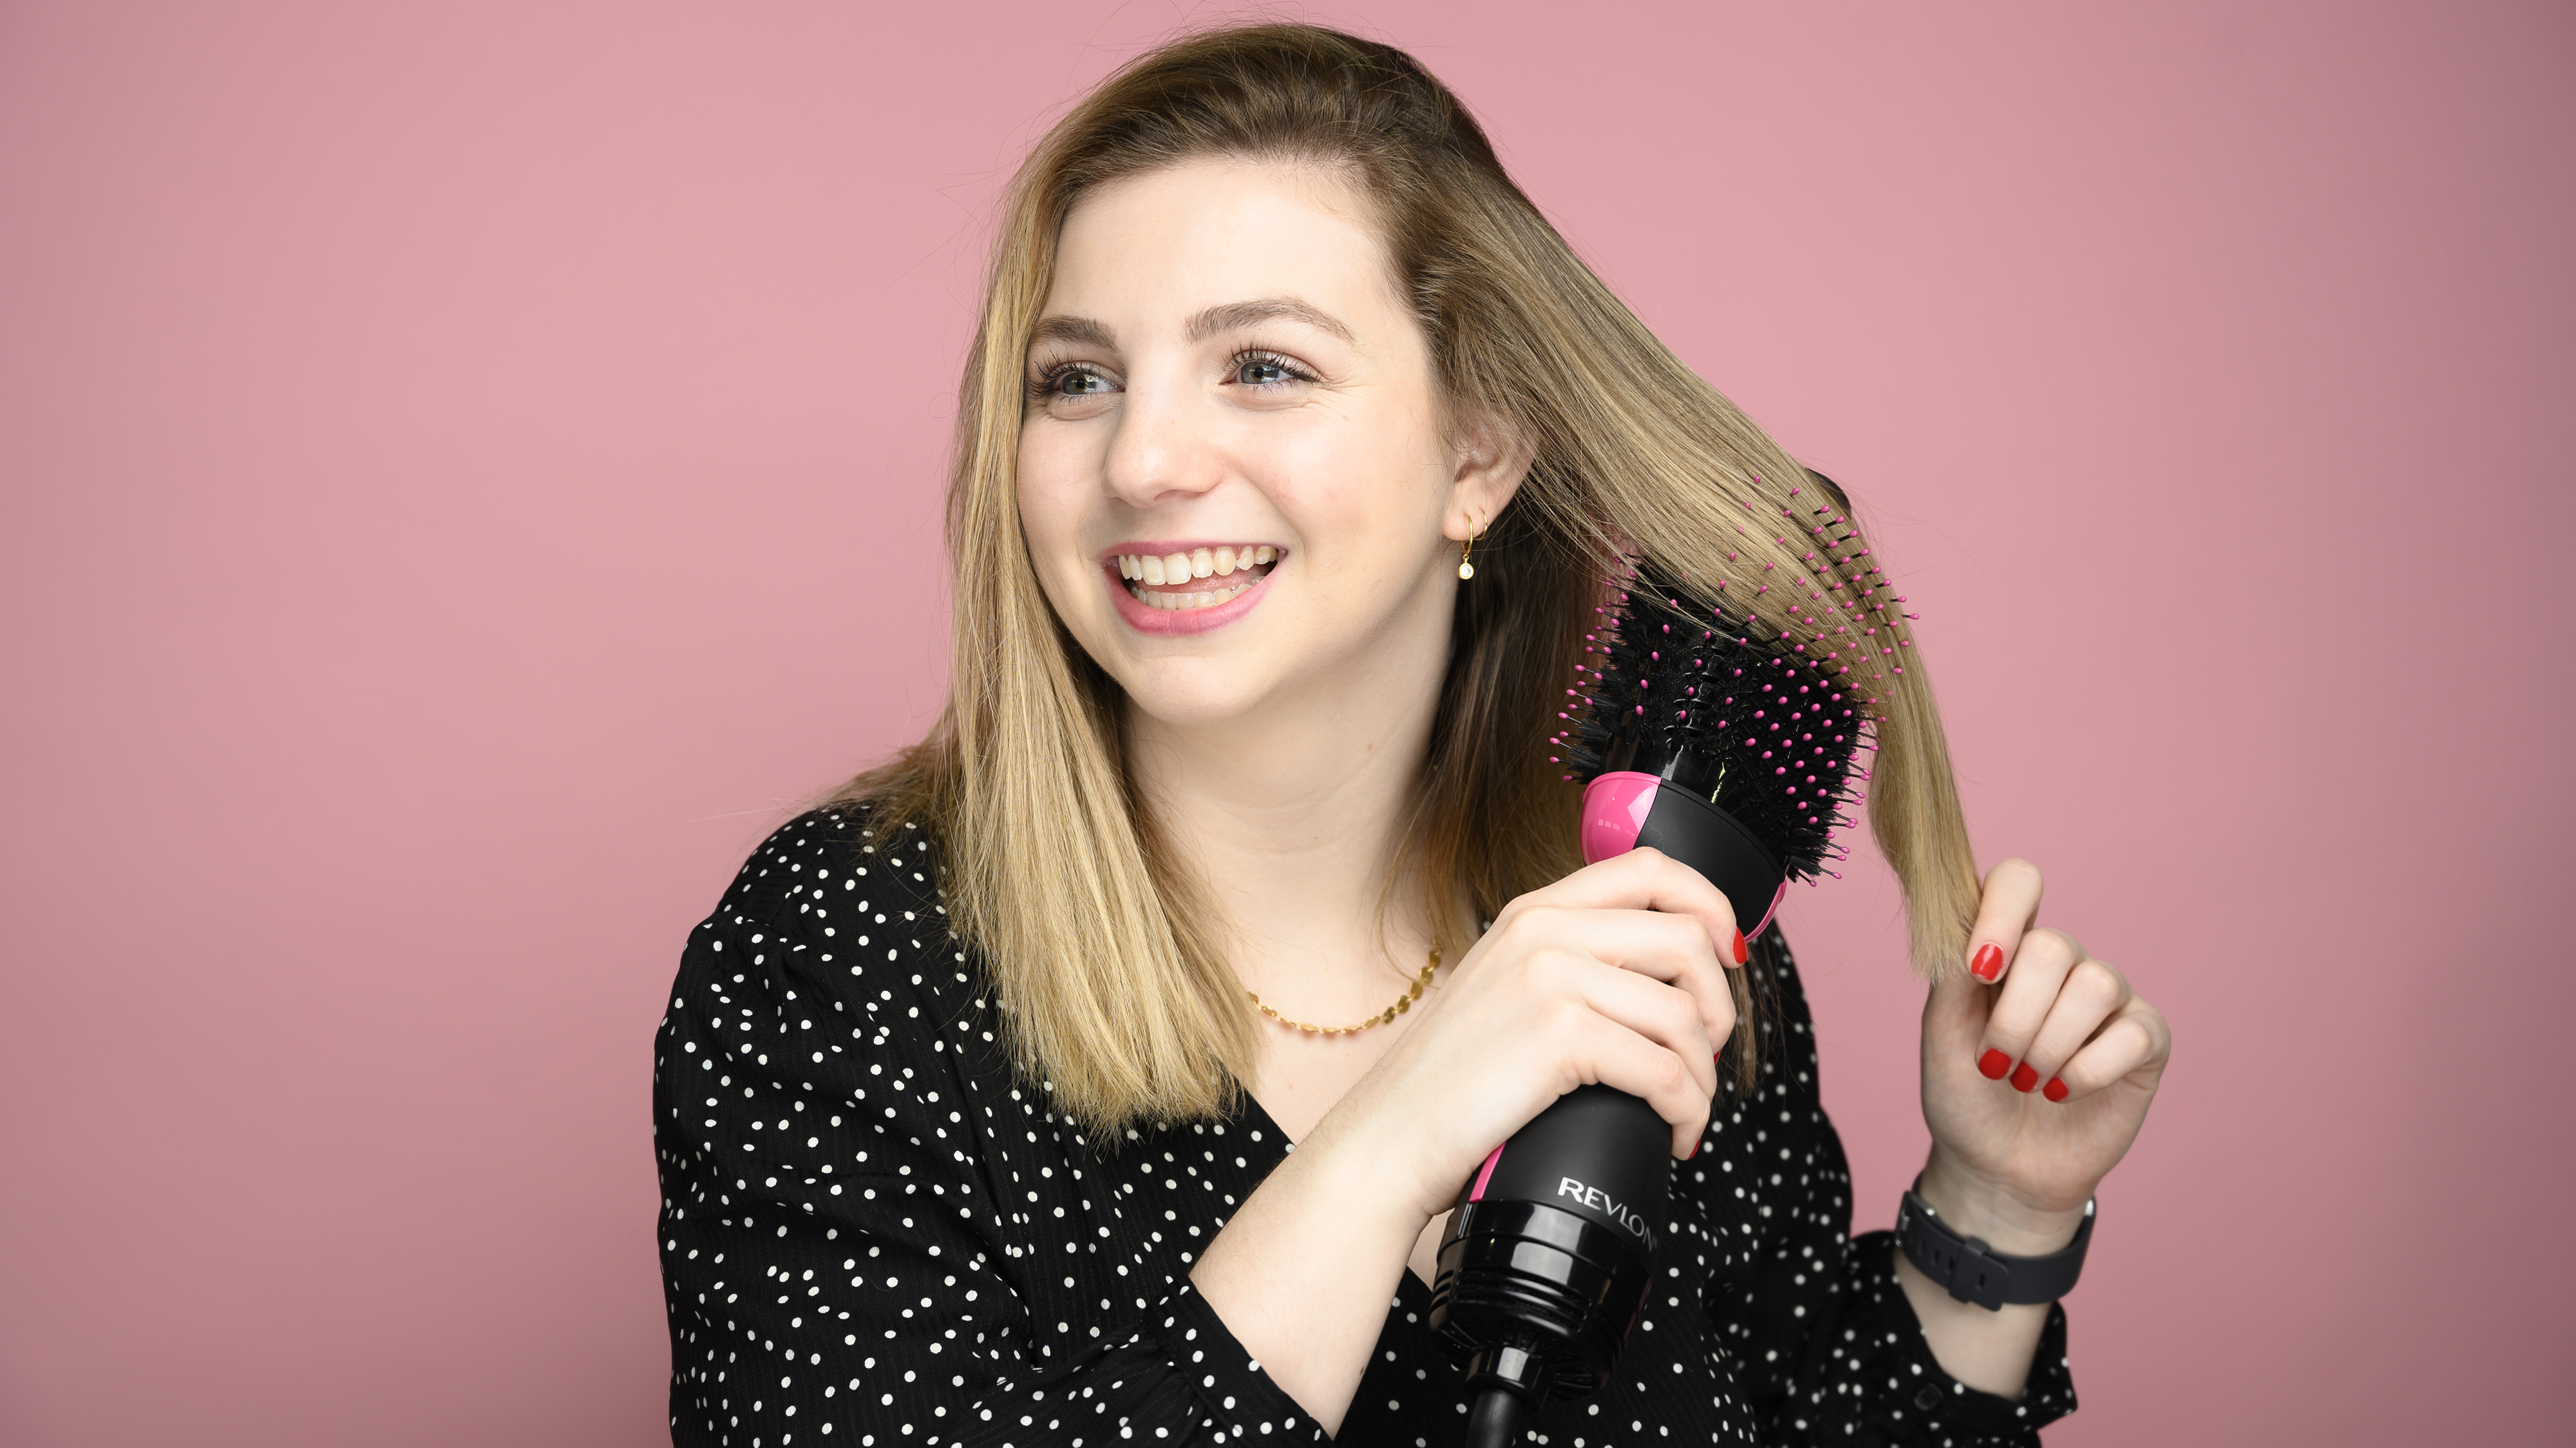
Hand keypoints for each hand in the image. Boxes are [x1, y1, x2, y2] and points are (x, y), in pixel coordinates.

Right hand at [1324, 847, 1747, 1223]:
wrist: (1386, 1140)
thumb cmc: (1447, 1085)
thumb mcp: (1503, 993)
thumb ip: (1565, 965)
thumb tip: (1660, 986)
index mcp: (1533, 912)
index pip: (1650, 868)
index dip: (1710, 905)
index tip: (1725, 956)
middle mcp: (1543, 930)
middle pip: (1687, 938)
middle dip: (1718, 1007)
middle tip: (1704, 1056)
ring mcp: (1549, 977)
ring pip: (1684, 1014)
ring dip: (1703, 1077)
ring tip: (1685, 1110)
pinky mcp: (1557, 1034)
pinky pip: (1665, 1070)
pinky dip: (1685, 1111)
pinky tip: (1671, 1134)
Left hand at [1916, 858, 2170, 1251]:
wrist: (1997, 1168)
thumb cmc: (1966, 1096)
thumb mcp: (1942, 1035)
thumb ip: (1953, 976)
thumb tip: (1974, 934)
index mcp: (2007, 947)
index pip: (2019, 882)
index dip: (2003, 912)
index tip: (1981, 968)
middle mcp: (2062, 963)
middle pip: (2054, 946)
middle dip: (2016, 1017)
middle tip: (1994, 1064)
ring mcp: (2109, 998)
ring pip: (2095, 985)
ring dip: (2048, 1046)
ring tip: (2027, 1082)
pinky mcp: (2145, 1041)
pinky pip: (2131, 1034)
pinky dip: (2087, 1071)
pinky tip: (2063, 1093)